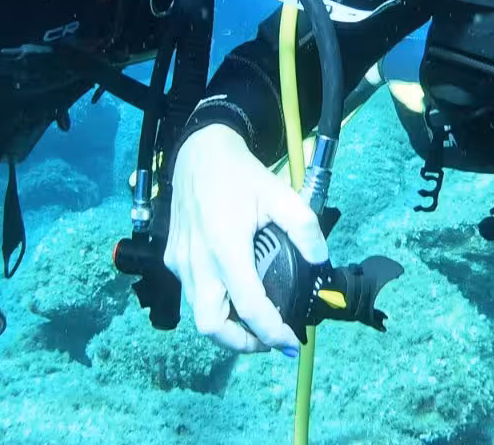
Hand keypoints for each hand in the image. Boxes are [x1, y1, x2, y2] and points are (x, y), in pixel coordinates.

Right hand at [165, 125, 327, 354]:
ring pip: (198, 314)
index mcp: (225, 247)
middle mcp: (198, 261)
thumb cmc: (239, 174)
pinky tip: (234, 294)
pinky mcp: (173, 258)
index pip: (248, 305)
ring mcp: (181, 261)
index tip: (291, 343)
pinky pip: (191, 294)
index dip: (272, 332)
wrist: (199, 151)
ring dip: (226, 327)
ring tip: (254, 323)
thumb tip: (321, 260)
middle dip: (241, 342)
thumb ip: (304, 226)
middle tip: (268, 339)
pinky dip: (213, 306)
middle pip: (211, 326)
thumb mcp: (279, 193)